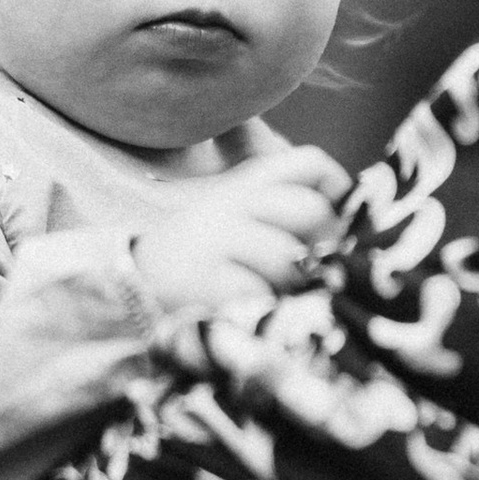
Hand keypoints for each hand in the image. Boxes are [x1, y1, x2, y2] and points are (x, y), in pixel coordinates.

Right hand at [133, 144, 348, 321]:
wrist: (129, 290)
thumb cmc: (199, 264)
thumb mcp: (236, 223)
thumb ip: (284, 217)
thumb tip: (349, 236)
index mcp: (244, 187)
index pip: (308, 164)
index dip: (340, 192)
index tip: (342, 230)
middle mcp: (229, 204)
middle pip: (310, 211)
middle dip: (325, 250)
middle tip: (315, 279)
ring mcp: (213, 240)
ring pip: (289, 259)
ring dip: (292, 290)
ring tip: (273, 302)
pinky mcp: (201, 279)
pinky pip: (258, 295)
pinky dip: (261, 313)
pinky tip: (246, 315)